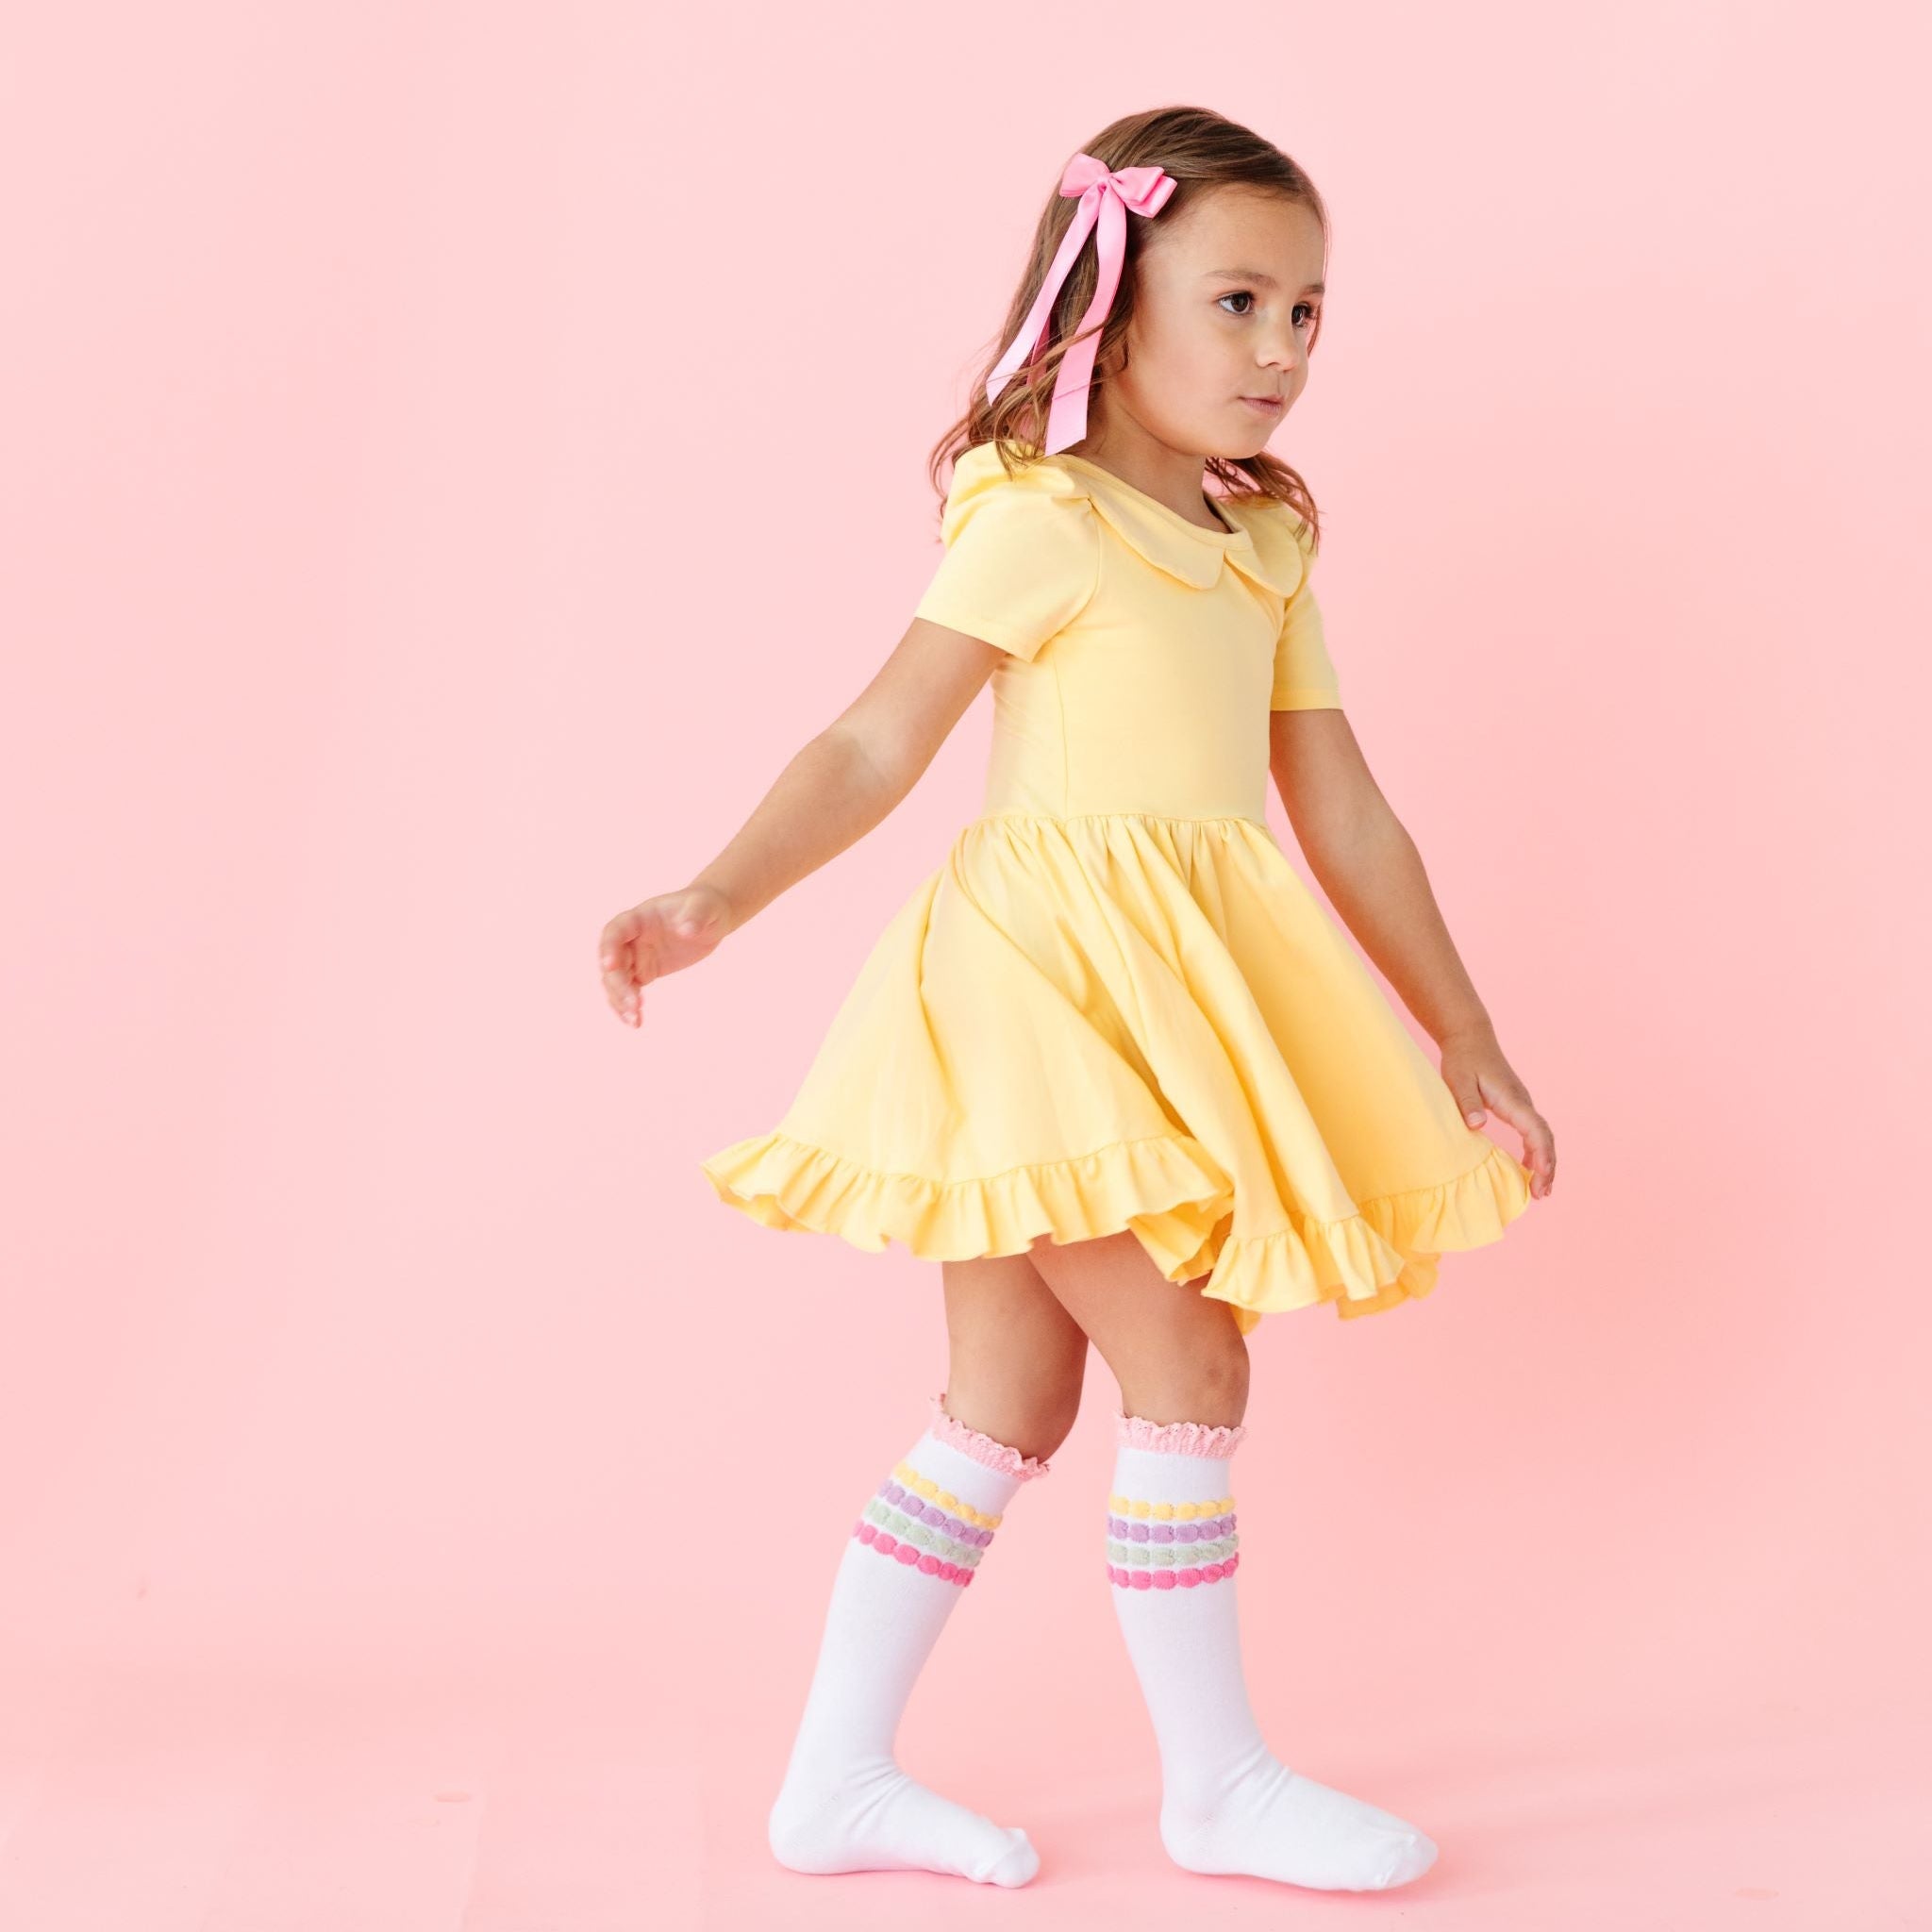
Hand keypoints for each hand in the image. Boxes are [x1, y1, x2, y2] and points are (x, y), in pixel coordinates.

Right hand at [598, 884, 732, 1027]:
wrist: (710, 918)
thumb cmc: (706, 907)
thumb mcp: (704, 908)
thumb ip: (695, 917)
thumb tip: (687, 930)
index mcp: (640, 917)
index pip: (615, 931)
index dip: (609, 947)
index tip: (610, 966)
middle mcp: (632, 937)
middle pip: (613, 961)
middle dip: (618, 984)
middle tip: (634, 1005)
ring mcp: (636, 955)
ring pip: (616, 980)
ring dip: (620, 1000)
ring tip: (635, 1020)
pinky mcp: (645, 971)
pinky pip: (629, 989)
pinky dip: (629, 1005)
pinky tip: (636, 1021)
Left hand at [1437, 1023, 1555, 1198]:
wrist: (1469, 1038)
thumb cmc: (1462, 1059)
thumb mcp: (1458, 1079)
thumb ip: (1468, 1102)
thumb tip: (1477, 1124)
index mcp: (1512, 1099)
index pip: (1535, 1130)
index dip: (1542, 1154)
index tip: (1541, 1176)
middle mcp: (1522, 1102)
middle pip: (1545, 1138)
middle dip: (1548, 1166)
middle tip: (1542, 1194)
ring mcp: (1521, 1104)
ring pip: (1542, 1136)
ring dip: (1544, 1162)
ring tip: (1540, 1190)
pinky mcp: (1515, 1105)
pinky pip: (1532, 1132)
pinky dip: (1535, 1151)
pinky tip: (1529, 1167)